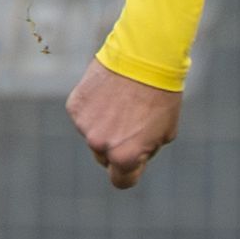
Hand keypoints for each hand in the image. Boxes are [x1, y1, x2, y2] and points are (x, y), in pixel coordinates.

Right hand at [66, 59, 181, 189]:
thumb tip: (129, 158)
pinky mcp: (74, 107)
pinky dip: (94, 108)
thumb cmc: (161, 96)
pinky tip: (109, 92)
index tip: (134, 163)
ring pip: (94, 134)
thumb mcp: (164, 133)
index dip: (130, 173)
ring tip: (123, 101)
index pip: (121, 180)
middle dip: (116, 145)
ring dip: (105, 124)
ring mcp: (84, 126)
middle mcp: (100, 145)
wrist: (144, 58)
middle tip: (132, 121)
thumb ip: (143, 152)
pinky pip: (84, 116)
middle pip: (105, 157)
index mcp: (124, 157)